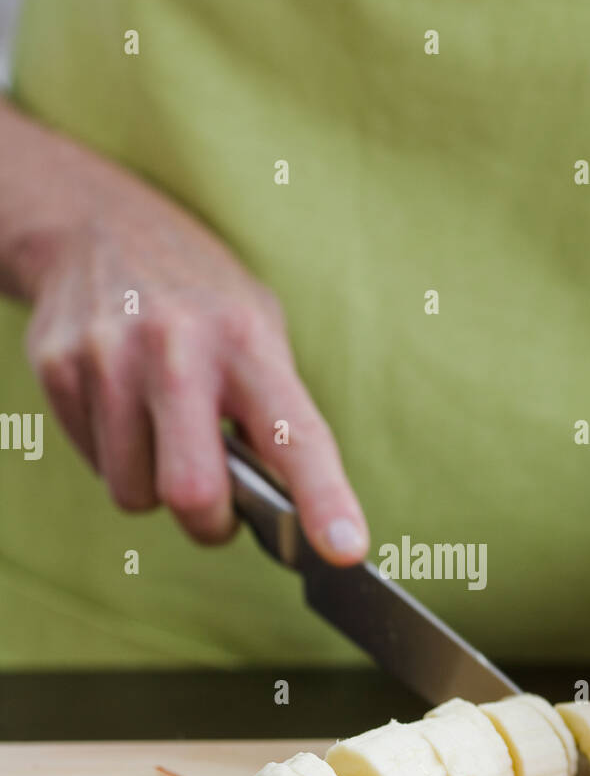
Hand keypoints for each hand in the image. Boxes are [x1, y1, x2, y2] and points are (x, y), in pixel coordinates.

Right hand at [23, 160, 367, 555]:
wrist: (96, 225)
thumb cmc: (201, 301)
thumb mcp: (258, 331)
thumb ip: (274, 413)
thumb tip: (291, 511)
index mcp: (246, 340)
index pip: (294, 435)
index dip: (324, 499)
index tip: (345, 550)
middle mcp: (177, 347)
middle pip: (192, 492)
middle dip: (210, 522)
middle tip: (220, 509)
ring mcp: (109, 356)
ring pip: (134, 493)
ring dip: (156, 488)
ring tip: (164, 434)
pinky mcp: (58, 368)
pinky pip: (96, 466)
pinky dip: (117, 458)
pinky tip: (125, 409)